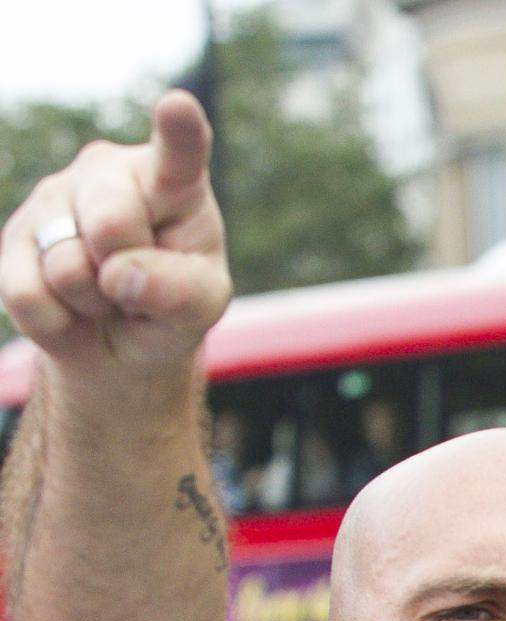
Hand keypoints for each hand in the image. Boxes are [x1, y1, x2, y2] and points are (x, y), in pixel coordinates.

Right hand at [0, 92, 230, 395]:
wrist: (120, 344)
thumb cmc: (172, 308)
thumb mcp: (200, 308)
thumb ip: (180, 292)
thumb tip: (120, 276)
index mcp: (172, 181)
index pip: (178, 153)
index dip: (177, 130)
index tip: (178, 105)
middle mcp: (108, 173)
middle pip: (112, 224)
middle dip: (127, 270)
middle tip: (138, 283)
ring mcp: (54, 198)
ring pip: (68, 266)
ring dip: (95, 302)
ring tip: (107, 295)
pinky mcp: (14, 238)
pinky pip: (30, 296)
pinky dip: (59, 321)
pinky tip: (70, 306)